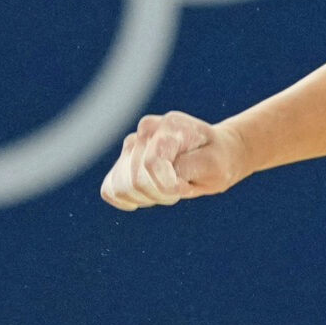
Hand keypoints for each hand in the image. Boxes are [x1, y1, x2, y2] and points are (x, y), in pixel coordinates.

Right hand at [100, 112, 247, 210]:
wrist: (213, 155)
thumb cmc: (215, 161)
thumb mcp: (214, 166)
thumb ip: (188, 165)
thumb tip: (158, 169)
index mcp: (170, 125)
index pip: (151, 163)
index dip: (169, 186)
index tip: (188, 186)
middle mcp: (146, 130)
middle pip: (136, 180)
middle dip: (161, 194)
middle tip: (181, 187)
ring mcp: (131, 143)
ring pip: (122, 186)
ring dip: (148, 197)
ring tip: (168, 188)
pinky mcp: (122, 160)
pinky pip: (110, 189)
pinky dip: (129, 199)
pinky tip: (148, 195)